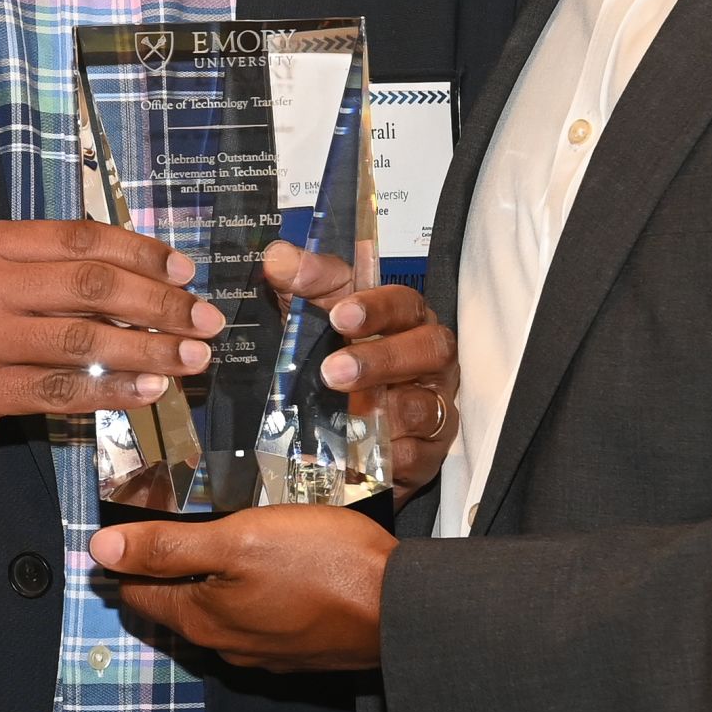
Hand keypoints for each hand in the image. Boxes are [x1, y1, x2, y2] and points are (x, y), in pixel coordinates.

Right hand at [0, 221, 224, 461]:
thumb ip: (34, 269)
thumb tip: (126, 278)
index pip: (79, 238)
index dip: (141, 253)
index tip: (183, 271)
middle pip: (91, 285)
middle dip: (160, 303)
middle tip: (206, 320)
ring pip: (82, 341)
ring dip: (148, 351)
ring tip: (191, 360)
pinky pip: (58, 391)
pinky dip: (110, 392)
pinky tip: (146, 392)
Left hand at [90, 506, 396, 669]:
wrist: (403, 610)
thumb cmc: (324, 567)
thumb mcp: (238, 540)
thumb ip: (168, 547)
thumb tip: (99, 551)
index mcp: (201, 619)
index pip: (138, 591)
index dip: (127, 557)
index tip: (128, 525)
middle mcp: (227, 644)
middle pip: (178, 602)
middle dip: (169, 566)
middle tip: (174, 521)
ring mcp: (266, 651)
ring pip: (221, 610)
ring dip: (215, 579)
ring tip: (226, 537)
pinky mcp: (301, 648)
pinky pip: (260, 616)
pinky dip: (254, 591)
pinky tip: (272, 566)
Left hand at [268, 241, 461, 490]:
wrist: (339, 427)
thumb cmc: (337, 359)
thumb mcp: (315, 316)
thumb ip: (302, 285)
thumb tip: (278, 257)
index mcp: (405, 320)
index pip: (403, 303)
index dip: (377, 307)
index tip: (340, 315)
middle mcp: (429, 360)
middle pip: (430, 348)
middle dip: (383, 358)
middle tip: (334, 371)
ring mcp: (434, 407)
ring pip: (427, 405)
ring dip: (385, 408)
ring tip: (344, 412)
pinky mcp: (427, 453)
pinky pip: (419, 455)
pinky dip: (390, 454)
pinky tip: (359, 452)